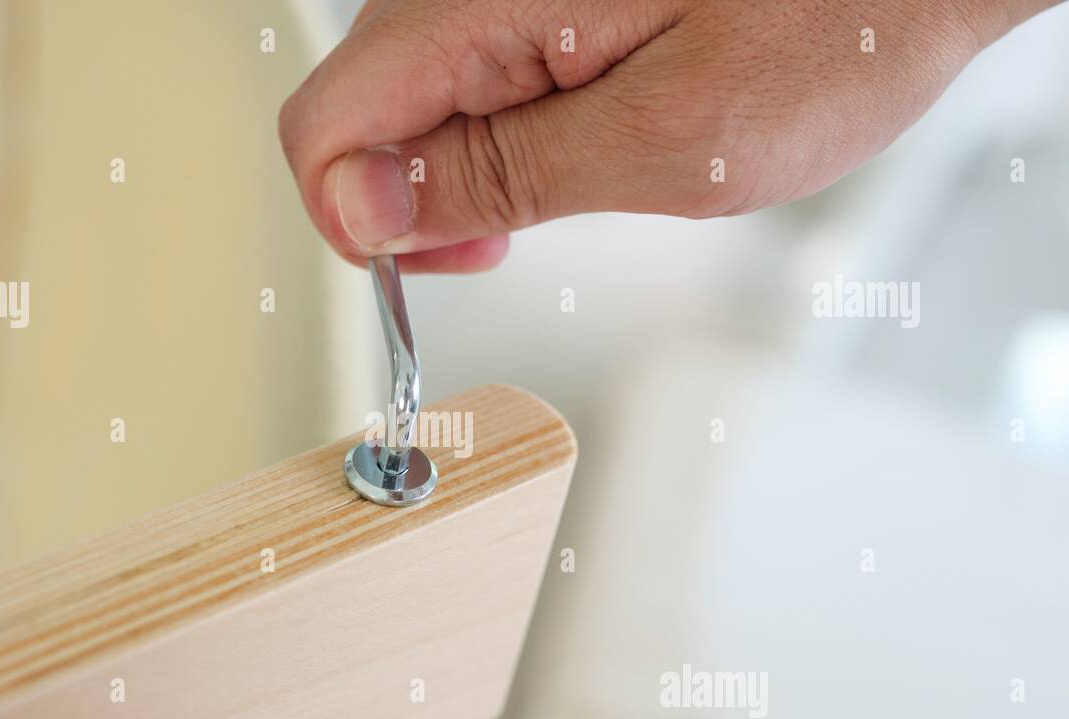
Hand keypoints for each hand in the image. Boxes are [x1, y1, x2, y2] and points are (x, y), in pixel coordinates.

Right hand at [279, 0, 1055, 271]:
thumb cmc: (831, 25)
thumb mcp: (666, 145)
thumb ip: (501, 176)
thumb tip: (368, 211)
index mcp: (485, 3)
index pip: (323, 128)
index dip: (362, 220)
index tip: (443, 257)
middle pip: (354, 112)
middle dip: (414, 197)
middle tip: (515, 230)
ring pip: (407, 95)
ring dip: (461, 163)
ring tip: (565, 176)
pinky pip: (464, 67)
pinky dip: (499, 122)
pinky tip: (570, 131)